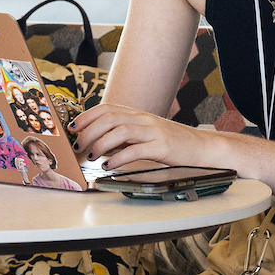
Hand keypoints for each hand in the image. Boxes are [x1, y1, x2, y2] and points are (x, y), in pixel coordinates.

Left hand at [70, 102, 207, 170]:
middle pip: (110, 118)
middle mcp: (144, 119)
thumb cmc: (171, 142)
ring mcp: (153, 131)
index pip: (107, 108)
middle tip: (78, 146)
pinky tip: (110, 166)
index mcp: (138, 114)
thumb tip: (98, 141)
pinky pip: (136, 150)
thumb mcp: (145, 133)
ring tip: (92, 156)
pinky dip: (119, 158)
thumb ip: (124, 134)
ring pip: (120, 131)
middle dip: (89, 132)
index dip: (87, 116)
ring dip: (101, 143)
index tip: (72, 127)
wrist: (201, 147)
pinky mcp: (162, 146)